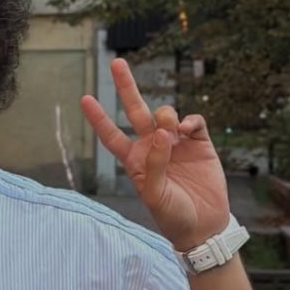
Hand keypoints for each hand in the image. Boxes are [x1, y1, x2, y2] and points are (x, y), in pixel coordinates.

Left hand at [81, 58, 229, 249]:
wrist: (204, 226)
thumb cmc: (172, 215)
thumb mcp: (154, 196)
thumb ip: (154, 165)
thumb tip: (161, 134)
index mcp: (134, 160)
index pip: (112, 135)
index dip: (99, 118)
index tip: (85, 99)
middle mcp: (152, 147)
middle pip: (136, 111)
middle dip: (126, 87)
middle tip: (117, 62)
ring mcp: (176, 143)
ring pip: (164, 114)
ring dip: (165, 116)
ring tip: (171, 131)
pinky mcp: (199, 143)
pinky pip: (192, 122)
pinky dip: (188, 120)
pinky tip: (186, 129)